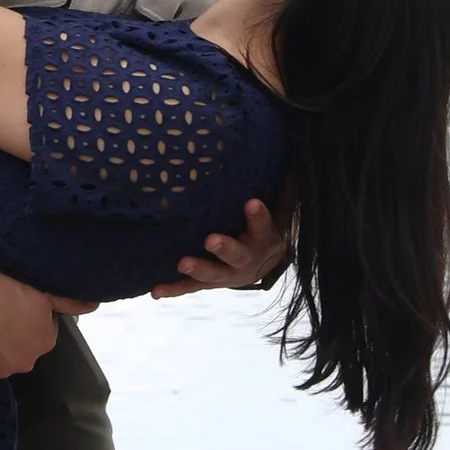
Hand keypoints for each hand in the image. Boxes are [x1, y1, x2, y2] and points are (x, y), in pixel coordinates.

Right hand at [0, 260, 94, 380]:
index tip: (15, 300)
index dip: (28, 315)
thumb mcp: (42, 288)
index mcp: (44, 340)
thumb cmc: (2, 280)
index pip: (41, 331)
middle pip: (19, 347)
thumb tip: (94, 305)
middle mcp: (24, 361)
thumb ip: (69, 301)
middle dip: (11, 333)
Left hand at [151, 195, 288, 299]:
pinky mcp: (208, 282)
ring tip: (182, 262)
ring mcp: (225, 273)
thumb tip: (294, 159)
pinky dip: (173, 289)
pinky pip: (190, 287)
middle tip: (210, 239)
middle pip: (237, 254)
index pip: (263, 226)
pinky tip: (155, 290)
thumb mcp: (278, 209)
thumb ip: (281, 188)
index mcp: (262, 239)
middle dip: (224, 247)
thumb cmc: (265, 227)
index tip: (252, 202)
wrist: (261, 265)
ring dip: (198, 268)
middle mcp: (245, 258)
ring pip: (213, 274)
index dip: (258, 216)